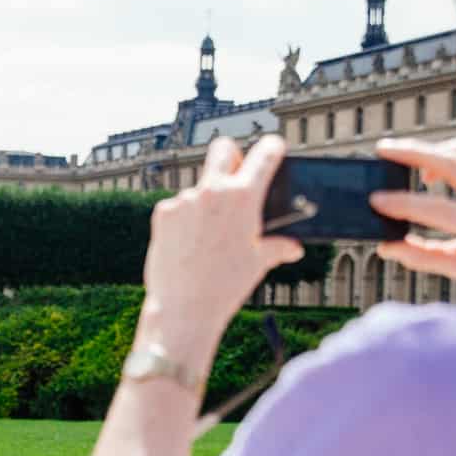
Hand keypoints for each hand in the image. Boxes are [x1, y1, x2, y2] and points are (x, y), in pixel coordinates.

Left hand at [141, 135, 303, 355]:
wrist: (183, 307)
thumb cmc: (225, 286)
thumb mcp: (259, 263)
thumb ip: (278, 246)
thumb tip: (292, 247)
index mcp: (243, 197)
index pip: (265, 154)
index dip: (272, 148)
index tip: (273, 149)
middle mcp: (213, 190)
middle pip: (224, 148)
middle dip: (233, 156)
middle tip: (237, 178)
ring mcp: (185, 199)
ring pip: (200, 185)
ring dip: (207, 199)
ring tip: (209, 234)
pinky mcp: (163, 212)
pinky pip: (179, 205)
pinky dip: (185, 217)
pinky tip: (188, 242)